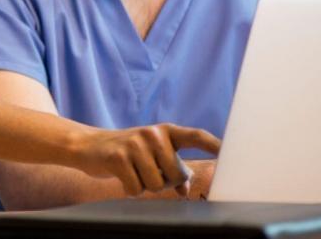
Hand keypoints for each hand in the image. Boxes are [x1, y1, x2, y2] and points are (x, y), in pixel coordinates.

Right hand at [78, 123, 220, 195]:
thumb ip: (173, 169)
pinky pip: (136, 188)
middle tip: (148, 172)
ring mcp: (135, 144)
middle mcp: (153, 134)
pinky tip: (122, 176)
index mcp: (166, 132)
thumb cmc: (128, 153)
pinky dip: (130, 189)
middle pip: (175, 174)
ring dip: (145, 186)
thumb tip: (187, 188)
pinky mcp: (118, 157)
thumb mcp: (152, 155)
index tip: (230, 151)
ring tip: (134, 172)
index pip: (195, 136)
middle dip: (164, 182)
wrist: (89, 146)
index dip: (214, 144)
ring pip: (156, 184)